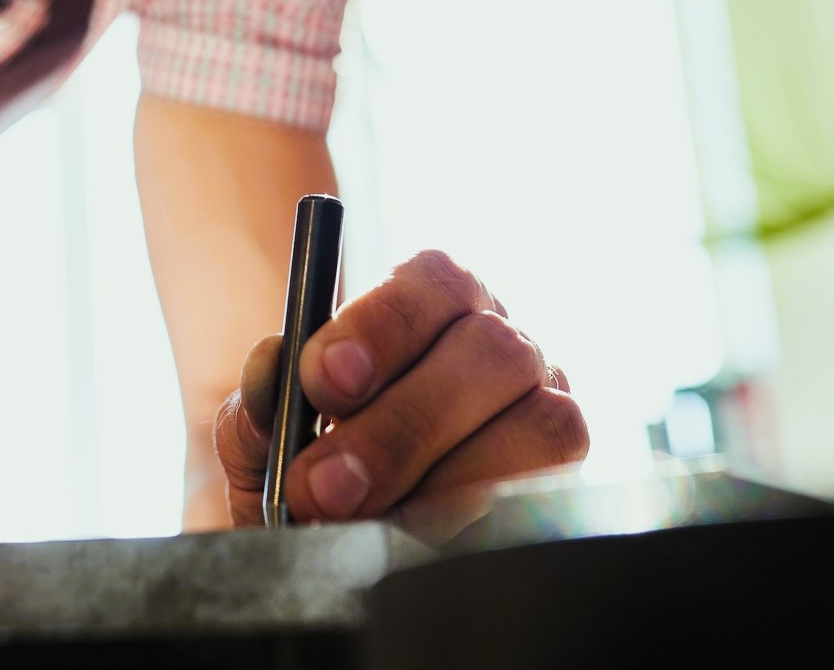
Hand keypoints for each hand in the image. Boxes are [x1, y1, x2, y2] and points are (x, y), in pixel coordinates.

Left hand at [213, 250, 587, 542]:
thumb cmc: (308, 471)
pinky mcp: (570, 487)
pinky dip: (479, 525)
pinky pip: (550, 499)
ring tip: (366, 525)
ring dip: (447, 482)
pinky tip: (417, 543)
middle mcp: (506, 346)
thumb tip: (272, 369)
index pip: (434, 281)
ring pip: (540, 423)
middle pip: (491, 352)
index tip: (324, 379)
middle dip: (402, 426)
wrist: (331, 551)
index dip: (384, 324)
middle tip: (324, 487)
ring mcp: (548, 413)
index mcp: (435, 305)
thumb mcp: (267, 434)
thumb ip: (263, 397)